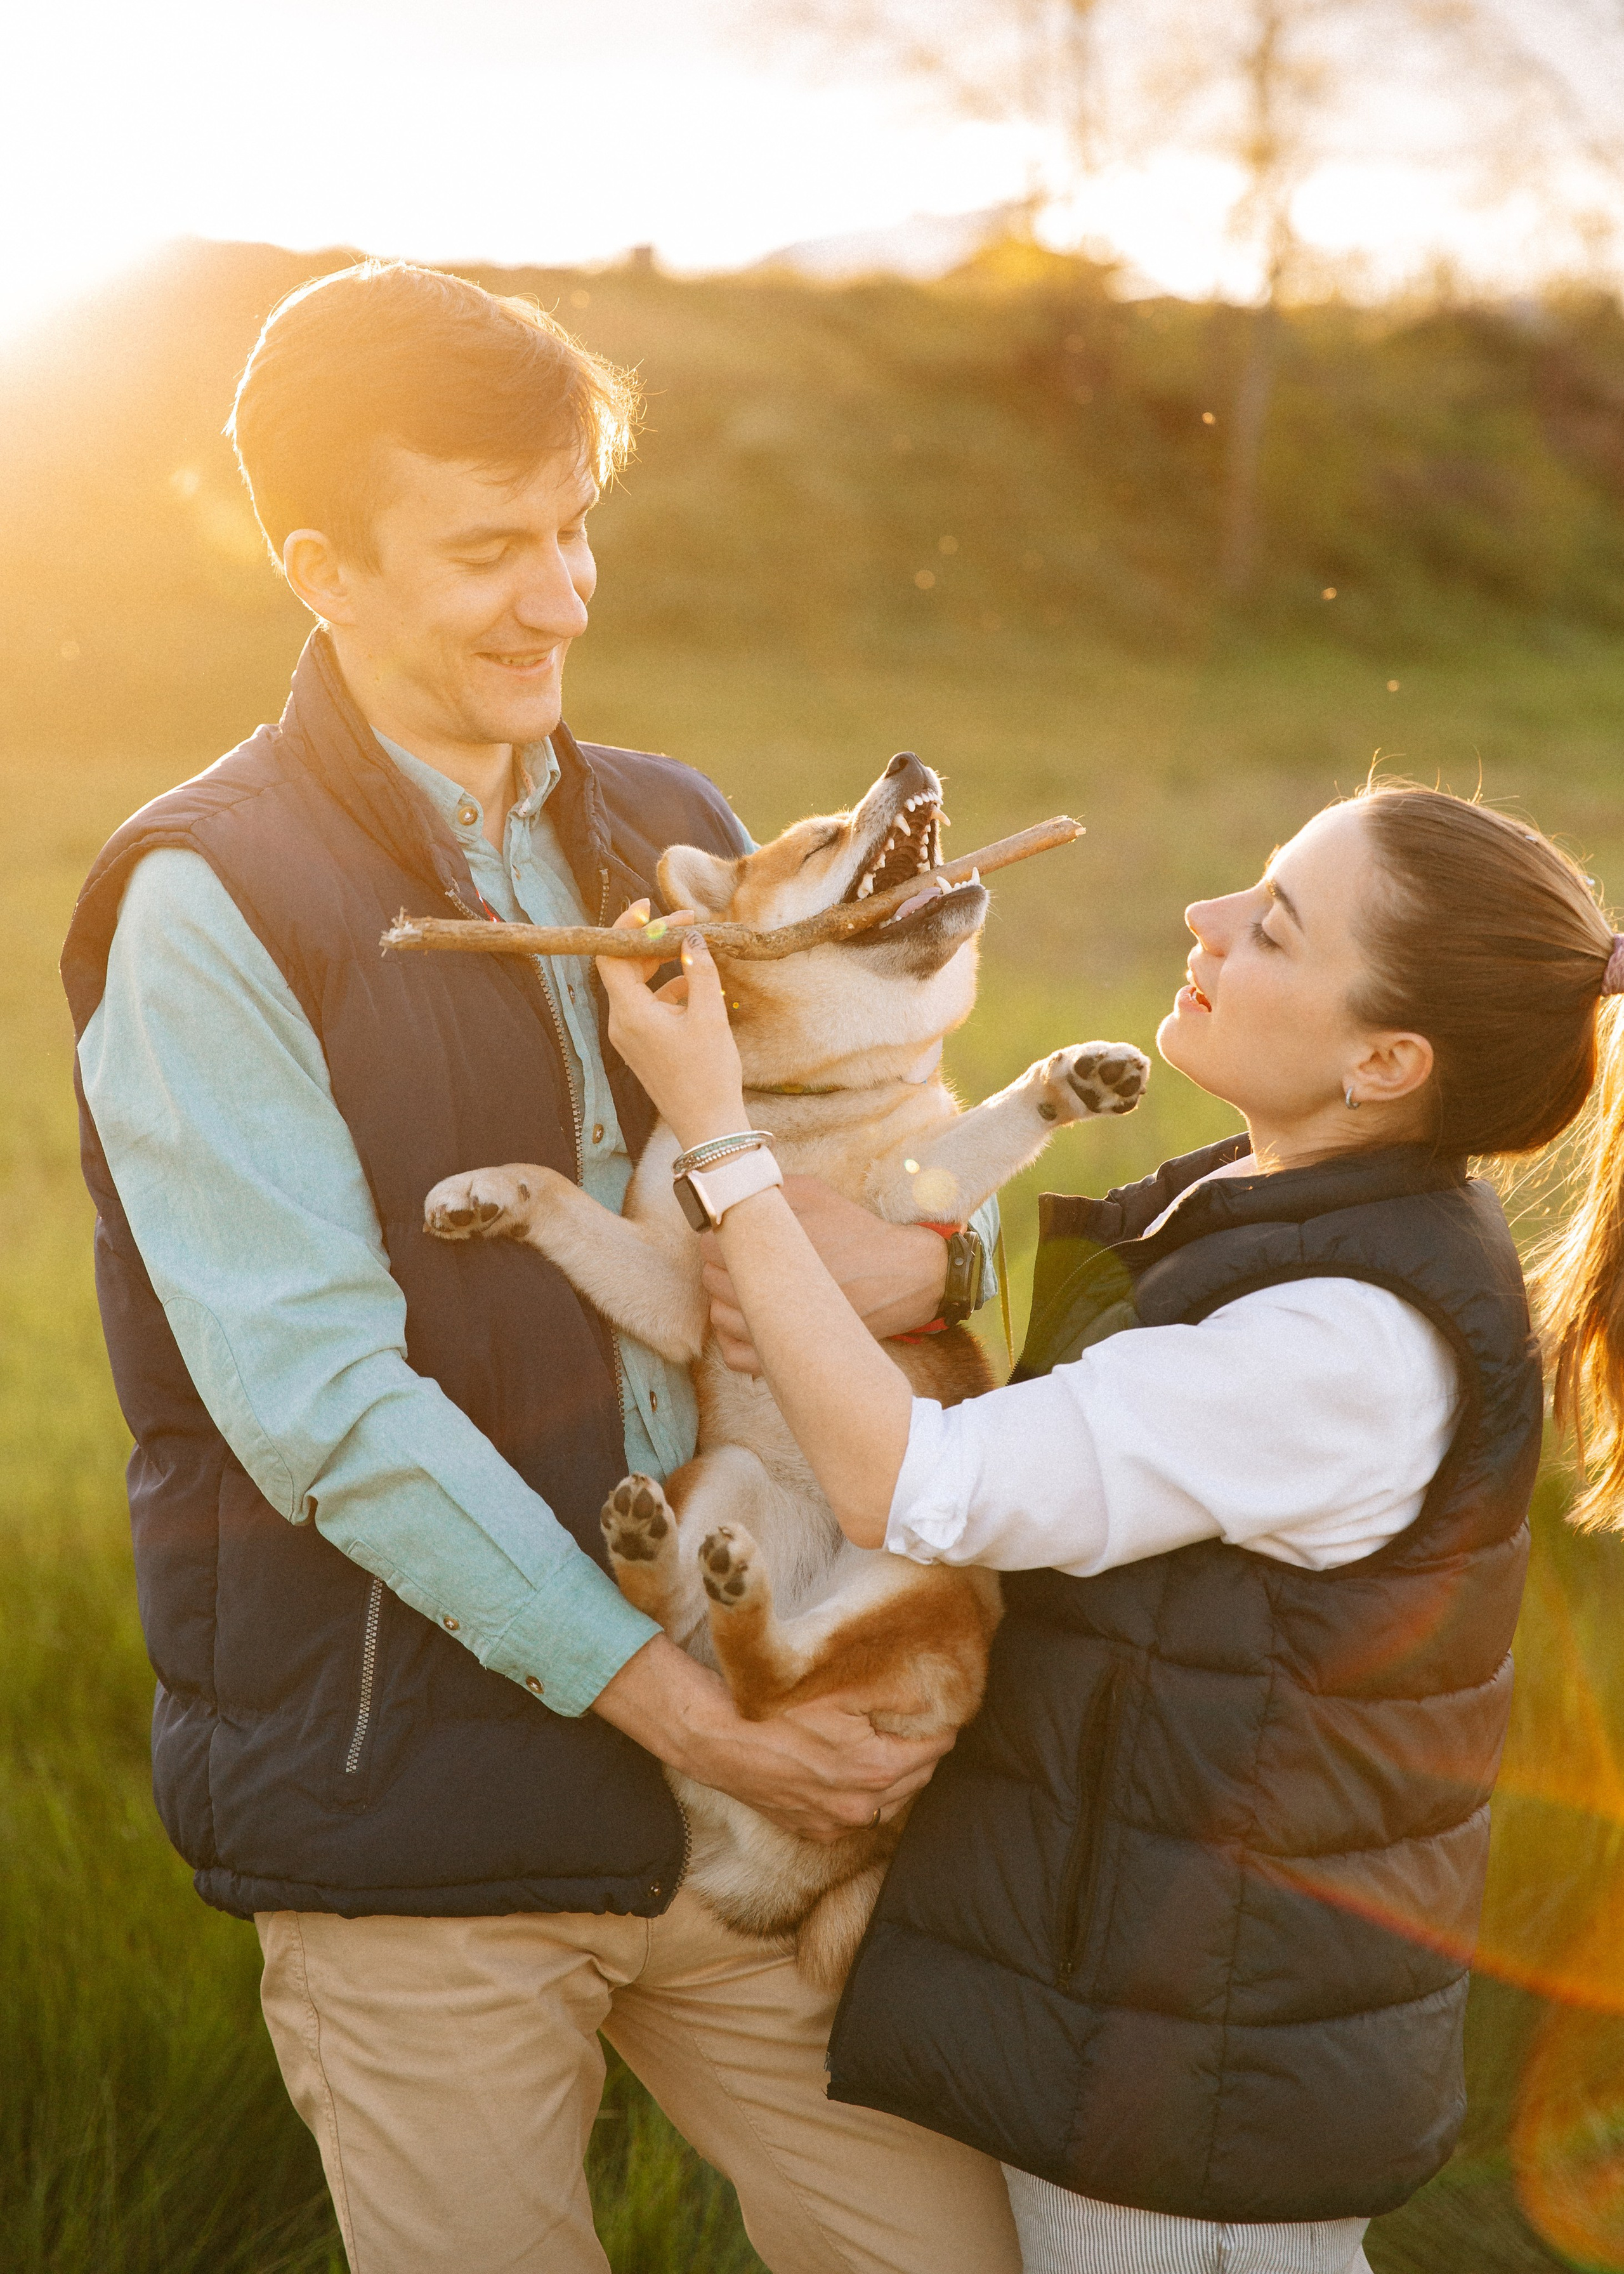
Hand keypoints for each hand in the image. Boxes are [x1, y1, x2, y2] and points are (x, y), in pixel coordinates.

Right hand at [593, 1635, 948, 1839]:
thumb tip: (929, 1695)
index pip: (933, 1751)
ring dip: (896, 1777)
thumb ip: (892, 1693)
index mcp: (875, 1770)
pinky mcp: (811, 1829)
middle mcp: (860, 1807)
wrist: (718, 1739)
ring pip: (889, 1803)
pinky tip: (852, 1772)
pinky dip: (864, 1797)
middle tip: (920, 1726)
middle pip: (917, 1779)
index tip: (944, 1713)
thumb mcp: (838, 1688)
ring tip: (890, 1747)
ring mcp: (834, 1823)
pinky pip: (855, 1816)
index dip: (942, 1728)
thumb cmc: (774, 1709)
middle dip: (923, 1753)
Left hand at [596, 906, 748, 1151]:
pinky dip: (669, 991)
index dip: (626, 927)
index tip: (650, 907)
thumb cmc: (709, 1075)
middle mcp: (621, 1023)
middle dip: (652, 943)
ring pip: (639, 986)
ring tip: (698, 954)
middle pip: (624, 967)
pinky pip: (649, 1007)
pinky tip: (699, 988)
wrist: (709, 1127)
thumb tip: (691, 937)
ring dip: (664, 967)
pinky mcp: (643, 1046)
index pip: (611, 956)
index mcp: (630, 1014)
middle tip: (686, 925)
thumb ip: (700, 971)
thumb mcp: (710, 1017)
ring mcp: (630, 1037)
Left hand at [701, 1178, 949, 1373]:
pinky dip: (734, 1341)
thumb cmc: (857, 1232)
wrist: (903, 1276)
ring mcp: (779, 1330)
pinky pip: (736, 1357)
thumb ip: (769, 1190)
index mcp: (774, 1251)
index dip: (718, 1236)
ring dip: (726, 1301)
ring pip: (719, 1319)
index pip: (710, 1246)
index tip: (733, 1234)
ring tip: (749, 1288)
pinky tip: (752, 1321)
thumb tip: (732, 1192)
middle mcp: (771, 1293)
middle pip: (711, 1281)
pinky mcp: (791, 1354)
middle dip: (721, 1265)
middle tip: (743, 1258)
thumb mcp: (816, 1194)